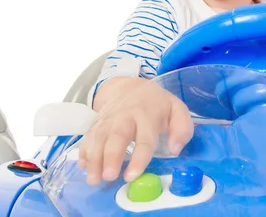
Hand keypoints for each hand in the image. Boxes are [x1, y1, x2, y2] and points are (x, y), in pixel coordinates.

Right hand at [78, 77, 193, 184]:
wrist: (129, 86)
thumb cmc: (156, 105)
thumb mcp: (176, 110)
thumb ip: (182, 128)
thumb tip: (175, 149)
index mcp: (148, 115)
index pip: (144, 138)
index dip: (138, 158)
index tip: (132, 175)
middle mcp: (126, 116)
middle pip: (117, 136)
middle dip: (111, 157)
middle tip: (109, 176)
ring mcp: (109, 119)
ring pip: (99, 137)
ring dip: (95, 158)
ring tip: (93, 179)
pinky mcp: (97, 123)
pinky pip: (88, 136)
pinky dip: (84, 151)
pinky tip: (83, 166)